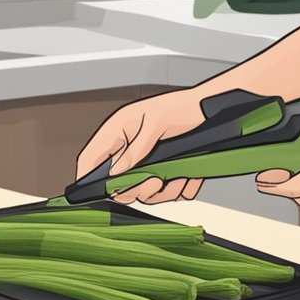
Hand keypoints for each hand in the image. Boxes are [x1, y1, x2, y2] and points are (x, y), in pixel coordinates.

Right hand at [76, 88, 209, 204]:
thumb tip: (116, 171)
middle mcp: (128, 150)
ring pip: (140, 191)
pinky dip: (175, 189)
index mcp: (118, 131)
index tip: (97, 191)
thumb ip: (135, 149)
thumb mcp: (157, 122)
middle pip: (115, 184)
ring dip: (159, 191)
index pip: (91, 158)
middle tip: (153, 181)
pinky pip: (162, 192)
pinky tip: (185, 176)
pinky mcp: (161, 172)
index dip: (87, 177)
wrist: (212, 111)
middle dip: (135, 188)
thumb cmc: (184, 107)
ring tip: (175, 176)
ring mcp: (144, 163)